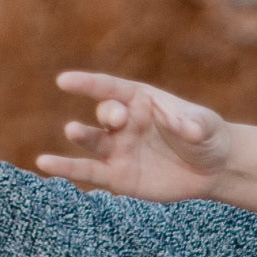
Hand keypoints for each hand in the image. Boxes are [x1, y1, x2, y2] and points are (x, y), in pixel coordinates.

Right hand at [37, 70, 230, 201]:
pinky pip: (88, 171)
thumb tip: (186, 126)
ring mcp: (117, 148)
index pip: (110, 88)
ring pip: (93, 140)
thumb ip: (194, 124)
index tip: (65, 81)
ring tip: (73, 130)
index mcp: (140, 99)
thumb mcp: (206, 126)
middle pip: (106, 113)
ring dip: (82, 135)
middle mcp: (124, 122)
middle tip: (116, 120)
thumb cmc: (207, 137)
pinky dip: (66, 168)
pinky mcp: (116, 176)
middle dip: (108, 114)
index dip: (88, 84)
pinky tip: (44, 163)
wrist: (212, 168)